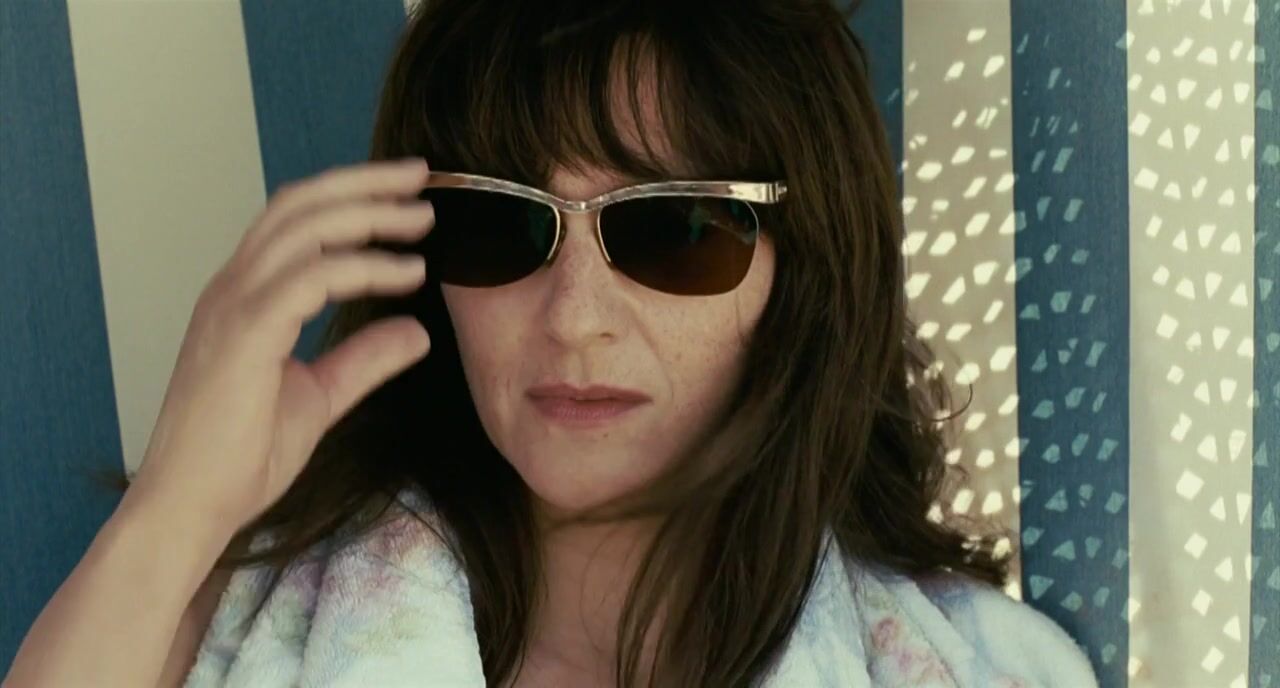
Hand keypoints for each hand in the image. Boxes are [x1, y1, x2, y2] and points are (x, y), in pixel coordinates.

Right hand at [122, 157, 434, 538]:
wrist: (191, 508)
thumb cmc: (239, 459)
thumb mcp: (320, 397)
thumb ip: (364, 359)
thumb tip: (415, 330)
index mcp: (243, 298)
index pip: (295, 221)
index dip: (349, 197)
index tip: (405, 194)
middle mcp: (232, 289)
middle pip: (299, 204)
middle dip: (365, 183)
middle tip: (421, 177)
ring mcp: (232, 306)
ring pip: (304, 228)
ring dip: (370, 213)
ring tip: (423, 218)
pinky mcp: (245, 332)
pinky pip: (311, 277)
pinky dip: (364, 266)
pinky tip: (406, 272)